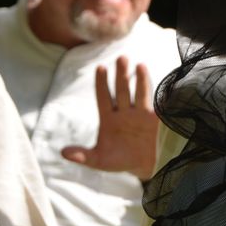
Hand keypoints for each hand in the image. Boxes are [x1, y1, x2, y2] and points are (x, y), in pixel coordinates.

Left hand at [61, 56, 157, 179]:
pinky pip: (155, 105)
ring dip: (140, 80)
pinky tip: (162, 85)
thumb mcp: (97, 160)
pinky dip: (158, 96)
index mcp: (107, 118)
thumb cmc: (116, 161)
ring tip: (140, 65)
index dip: (101, 83)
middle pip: (122, 90)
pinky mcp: (153, 121)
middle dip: (121, 75)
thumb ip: (82, 156)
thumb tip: (63, 153)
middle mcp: (123, 112)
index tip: (100, 67)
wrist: (139, 168)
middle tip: (121, 58)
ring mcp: (138, 115)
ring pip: (138, 94)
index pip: (103, 96)